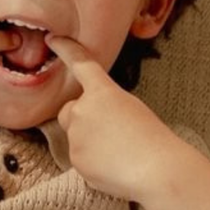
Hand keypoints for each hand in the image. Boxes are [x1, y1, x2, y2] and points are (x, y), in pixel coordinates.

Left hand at [49, 35, 184, 200]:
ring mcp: (76, 135)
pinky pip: (81, 159)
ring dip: (89, 144)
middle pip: (69, 110)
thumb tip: (95, 122)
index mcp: (102, 92)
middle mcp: (82, 109)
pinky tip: (114, 167)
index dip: (66, 50)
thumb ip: (106, 106)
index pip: (81, 64)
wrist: (156, 170)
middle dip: (81, 119)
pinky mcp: (75, 160)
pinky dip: (93, 164)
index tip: (52, 39)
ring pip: (76, 138)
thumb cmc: (153, 139)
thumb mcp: (131, 108)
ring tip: (118, 154)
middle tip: (108, 133)